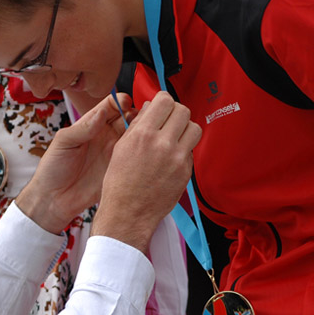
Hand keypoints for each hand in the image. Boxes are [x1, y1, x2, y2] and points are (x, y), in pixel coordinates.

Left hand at [16, 92, 132, 233]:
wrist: (53, 199)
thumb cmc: (53, 168)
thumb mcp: (63, 142)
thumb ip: (82, 128)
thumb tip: (102, 113)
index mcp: (91, 124)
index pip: (112, 105)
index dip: (121, 102)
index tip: (127, 104)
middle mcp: (106, 136)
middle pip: (128, 117)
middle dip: (137, 114)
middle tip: (141, 118)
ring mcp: (114, 152)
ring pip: (135, 136)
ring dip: (143, 132)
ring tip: (145, 133)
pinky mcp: (120, 169)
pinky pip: (135, 157)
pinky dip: (143, 152)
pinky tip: (146, 150)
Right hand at [92, 92, 200, 251]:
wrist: (127, 214)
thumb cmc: (119, 183)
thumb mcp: (121, 147)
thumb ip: (138, 125)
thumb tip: (150, 108)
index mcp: (143, 134)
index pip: (164, 100)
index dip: (163, 101)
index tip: (160, 106)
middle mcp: (162, 144)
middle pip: (183, 111)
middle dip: (175, 113)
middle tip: (168, 121)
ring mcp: (177, 158)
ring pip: (194, 128)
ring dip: (185, 129)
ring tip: (174, 137)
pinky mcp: (186, 172)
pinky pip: (192, 150)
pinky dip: (184, 149)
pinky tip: (171, 157)